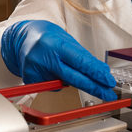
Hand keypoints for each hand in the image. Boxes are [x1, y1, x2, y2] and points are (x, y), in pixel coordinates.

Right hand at [0, 20, 116, 100]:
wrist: (23, 38)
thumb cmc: (48, 38)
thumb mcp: (67, 40)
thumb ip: (82, 56)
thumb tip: (101, 72)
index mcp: (56, 44)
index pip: (80, 62)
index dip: (96, 73)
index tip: (108, 81)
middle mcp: (45, 58)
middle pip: (74, 78)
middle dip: (94, 87)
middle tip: (108, 93)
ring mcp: (36, 70)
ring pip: (64, 84)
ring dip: (70, 80)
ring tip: (60, 65)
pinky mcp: (30, 80)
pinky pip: (53, 87)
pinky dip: (57, 81)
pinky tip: (50, 70)